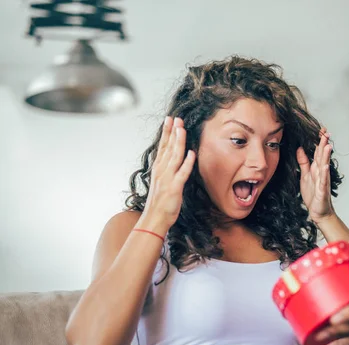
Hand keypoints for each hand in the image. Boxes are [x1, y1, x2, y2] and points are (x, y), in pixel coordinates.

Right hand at [141, 117, 195, 233]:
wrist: (154, 219)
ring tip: (182, 129)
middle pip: (167, 147)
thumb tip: (173, 159)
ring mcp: (167, 178)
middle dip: (172, 132)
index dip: (166, 132)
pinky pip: (182, 173)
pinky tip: (191, 153)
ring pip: (174, 156)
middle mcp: (161, 171)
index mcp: (158, 169)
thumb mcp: (161, 182)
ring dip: (178, 142)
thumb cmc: (159, 202)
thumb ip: (166, 170)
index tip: (169, 120)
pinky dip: (187, 163)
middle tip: (177, 118)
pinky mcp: (174, 188)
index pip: (162, 146)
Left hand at [297, 127, 333, 223]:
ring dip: (326, 156)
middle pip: (322, 156)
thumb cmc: (313, 195)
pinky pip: (323, 180)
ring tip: (327, 145)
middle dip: (323, 144)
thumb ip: (303, 162)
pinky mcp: (322, 190)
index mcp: (316, 168)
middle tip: (326, 133)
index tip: (320, 130)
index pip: (317, 152)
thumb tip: (300, 148)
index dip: (318, 141)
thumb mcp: (305, 176)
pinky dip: (324, 172)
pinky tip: (324, 166)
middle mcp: (321, 172)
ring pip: (324, 166)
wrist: (319, 212)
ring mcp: (323, 180)